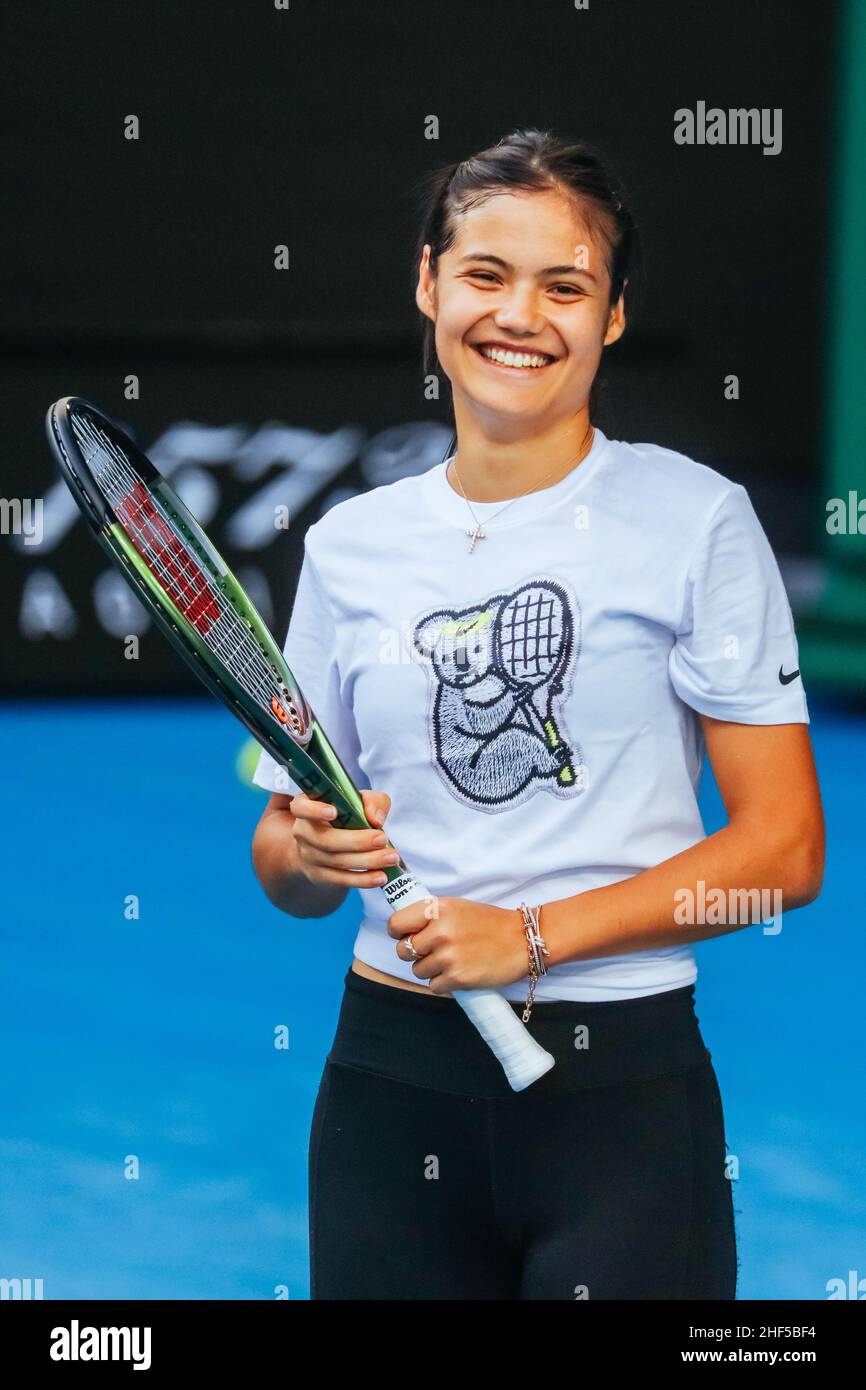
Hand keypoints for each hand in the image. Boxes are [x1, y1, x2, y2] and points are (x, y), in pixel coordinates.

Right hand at [288, 788, 397, 888]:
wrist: (329, 843)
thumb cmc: (346, 814)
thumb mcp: (358, 800)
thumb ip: (371, 801)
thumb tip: (376, 819)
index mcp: (307, 807)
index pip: (301, 807)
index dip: (314, 810)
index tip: (334, 812)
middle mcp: (303, 832)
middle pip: (326, 840)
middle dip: (357, 841)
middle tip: (382, 839)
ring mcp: (309, 856)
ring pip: (337, 861)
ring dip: (367, 861)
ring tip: (391, 857)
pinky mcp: (319, 876)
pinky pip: (341, 880)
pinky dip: (363, 879)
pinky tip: (381, 876)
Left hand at [387, 896, 528, 994]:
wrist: (523, 940)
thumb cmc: (490, 923)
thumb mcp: (457, 908)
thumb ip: (431, 917)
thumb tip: (404, 929)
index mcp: (438, 909)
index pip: (396, 924)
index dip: (397, 933)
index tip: (404, 936)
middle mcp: (440, 931)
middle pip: (403, 951)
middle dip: (414, 954)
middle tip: (432, 952)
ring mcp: (448, 956)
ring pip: (418, 971)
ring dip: (430, 970)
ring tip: (452, 961)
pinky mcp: (458, 978)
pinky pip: (433, 986)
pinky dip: (443, 983)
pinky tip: (459, 973)